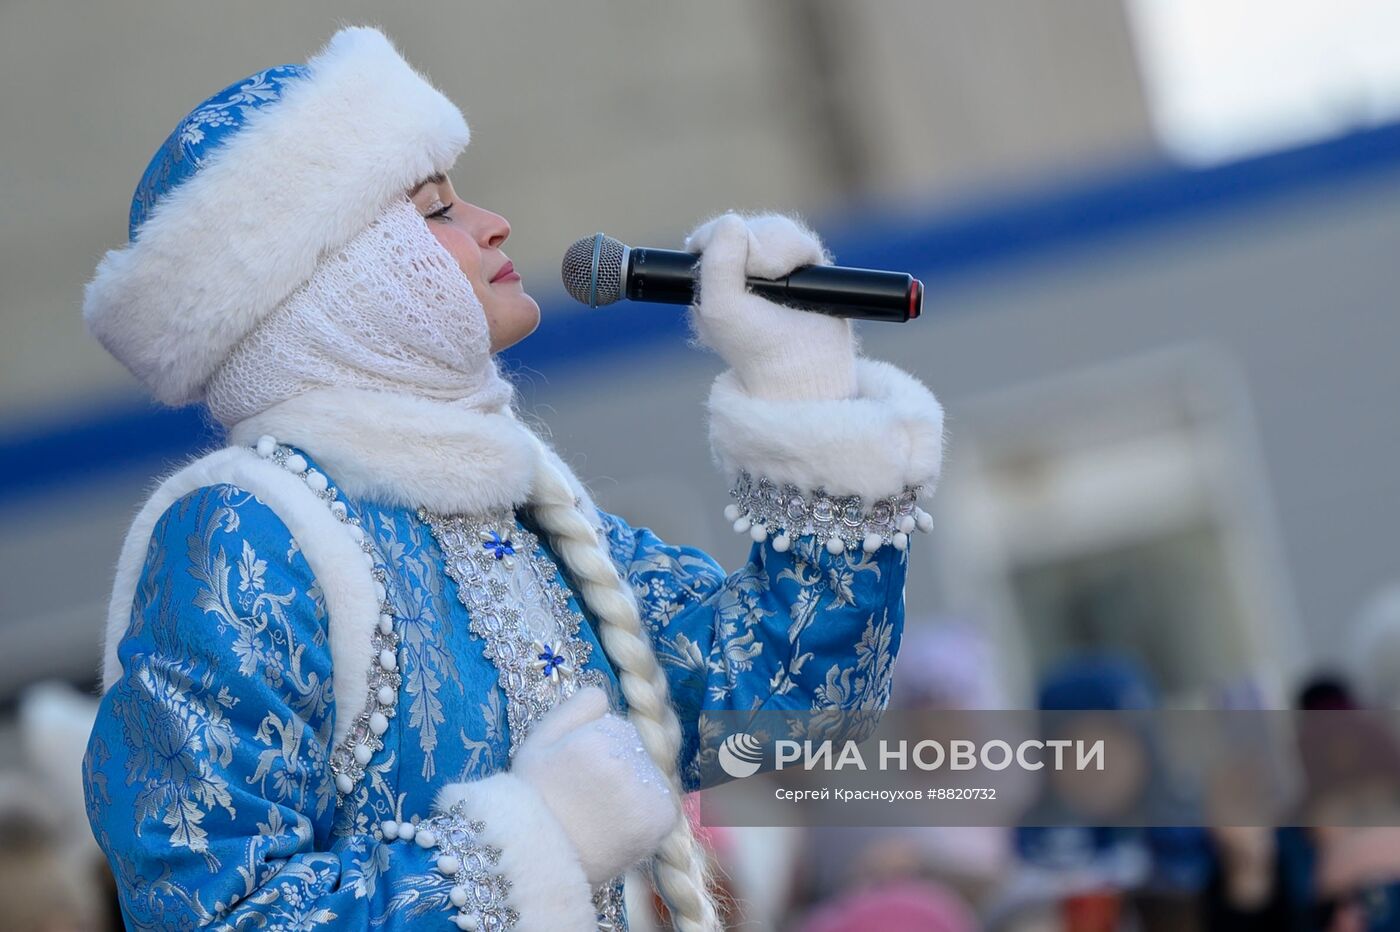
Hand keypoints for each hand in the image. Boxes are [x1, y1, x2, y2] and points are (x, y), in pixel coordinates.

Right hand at [512, 686, 678, 884]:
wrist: (541, 865)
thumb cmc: (534, 801)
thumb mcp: (538, 741)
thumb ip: (577, 706)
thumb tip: (607, 692)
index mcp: (597, 737)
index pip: (617, 727)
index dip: (596, 750)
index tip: (575, 774)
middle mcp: (627, 760)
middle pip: (636, 748)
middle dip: (619, 766)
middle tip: (587, 798)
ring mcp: (647, 790)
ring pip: (651, 774)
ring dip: (636, 788)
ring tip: (603, 815)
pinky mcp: (663, 818)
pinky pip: (665, 802)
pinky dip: (650, 813)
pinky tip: (621, 826)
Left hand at [685, 212, 857, 400]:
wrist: (803, 369)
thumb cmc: (754, 347)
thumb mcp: (721, 308)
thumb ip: (717, 263)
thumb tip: (733, 220)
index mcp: (709, 279)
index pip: (714, 233)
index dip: (730, 243)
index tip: (741, 274)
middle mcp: (737, 269)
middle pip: (748, 225)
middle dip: (761, 251)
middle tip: (766, 285)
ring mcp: (770, 267)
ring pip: (777, 228)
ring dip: (785, 254)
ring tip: (787, 290)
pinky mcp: (801, 269)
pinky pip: (803, 240)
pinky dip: (804, 256)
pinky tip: (803, 285)